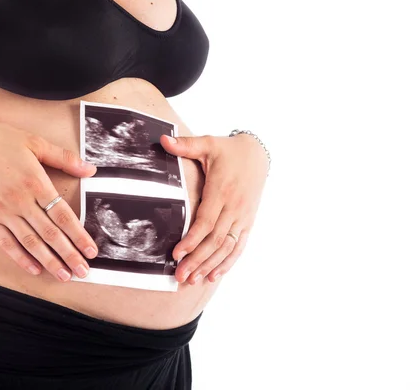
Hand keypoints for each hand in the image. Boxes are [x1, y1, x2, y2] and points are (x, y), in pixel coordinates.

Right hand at [0, 118, 98, 281]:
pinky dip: (21, 258)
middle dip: (69, 255)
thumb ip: (64, 158)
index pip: (63, 215)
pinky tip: (34, 269)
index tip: (91, 250)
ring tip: (64, 275)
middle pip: (50, 234)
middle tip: (83, 271)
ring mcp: (2, 212)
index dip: (79, 235)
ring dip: (49, 261)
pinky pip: (6, 243)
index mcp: (35, 182)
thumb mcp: (34, 142)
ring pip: (30, 242)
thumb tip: (90, 169)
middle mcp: (20, 201)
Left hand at [160, 133, 267, 283]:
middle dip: (197, 260)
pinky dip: (228, 262)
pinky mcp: (249, 222)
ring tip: (192, 280)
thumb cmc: (228, 150)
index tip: (176, 254)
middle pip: (215, 240)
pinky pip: (239, 246)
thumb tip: (162, 140)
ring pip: (227, 247)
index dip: (191, 240)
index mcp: (222, 190)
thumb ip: (186, 145)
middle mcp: (235, 207)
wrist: (258, 153)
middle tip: (179, 276)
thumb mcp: (208, 143)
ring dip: (210, 265)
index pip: (206, 222)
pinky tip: (214, 275)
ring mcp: (244, 217)